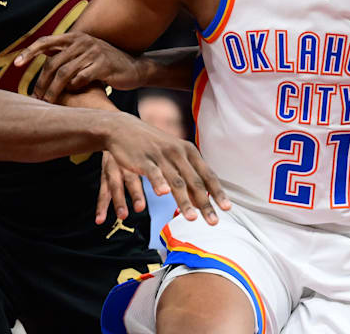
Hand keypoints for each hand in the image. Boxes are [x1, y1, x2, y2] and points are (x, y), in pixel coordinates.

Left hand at [13, 32, 143, 102]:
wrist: (134, 69)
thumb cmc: (105, 65)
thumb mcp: (86, 54)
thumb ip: (67, 54)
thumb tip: (44, 56)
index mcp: (76, 37)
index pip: (46, 42)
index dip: (30, 52)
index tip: (16, 63)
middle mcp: (83, 42)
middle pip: (53, 63)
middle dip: (42, 82)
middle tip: (36, 97)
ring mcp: (94, 52)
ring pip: (64, 74)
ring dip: (54, 91)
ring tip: (48, 102)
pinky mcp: (103, 65)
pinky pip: (81, 79)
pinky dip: (74, 88)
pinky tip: (73, 94)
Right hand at [104, 112, 229, 224]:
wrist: (123, 128)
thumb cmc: (152, 145)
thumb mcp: (174, 156)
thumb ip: (187, 176)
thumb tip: (200, 200)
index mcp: (189, 151)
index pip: (207, 175)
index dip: (218, 192)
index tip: (227, 209)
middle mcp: (178, 153)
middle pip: (195, 182)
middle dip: (205, 203)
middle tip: (213, 222)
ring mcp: (161, 156)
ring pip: (176, 181)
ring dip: (184, 201)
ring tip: (192, 218)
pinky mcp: (143, 159)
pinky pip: (153, 173)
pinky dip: (159, 183)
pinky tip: (163, 194)